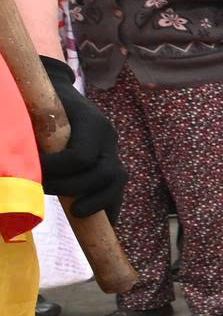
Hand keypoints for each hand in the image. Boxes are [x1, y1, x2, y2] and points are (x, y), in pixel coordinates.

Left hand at [35, 59, 125, 219]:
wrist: (59, 90)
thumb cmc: (41, 101)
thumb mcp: (35, 110)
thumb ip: (27, 135)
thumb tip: (11, 159)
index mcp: (92, 122)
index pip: (82, 156)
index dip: (57, 170)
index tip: (35, 173)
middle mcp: (108, 137)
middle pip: (105, 172)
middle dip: (74, 187)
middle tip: (45, 190)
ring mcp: (112, 150)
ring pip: (117, 182)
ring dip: (98, 201)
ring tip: (77, 213)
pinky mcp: (110, 161)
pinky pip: (117, 188)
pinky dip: (109, 207)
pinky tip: (103, 224)